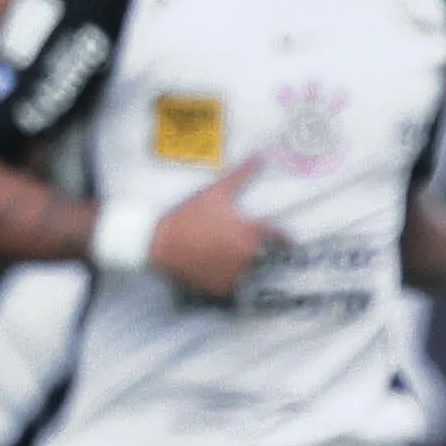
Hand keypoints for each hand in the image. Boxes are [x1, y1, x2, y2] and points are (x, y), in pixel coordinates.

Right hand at [151, 156, 282, 298]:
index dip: (284, 237)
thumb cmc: (189, 216)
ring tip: (229, 255)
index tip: (285, 239)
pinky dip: (231, 278)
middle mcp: (248, 256)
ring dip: (248, 265)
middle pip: (267, 256)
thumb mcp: (216, 192)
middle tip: (246, 244)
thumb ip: (242, 175)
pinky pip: (235, 285)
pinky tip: (219, 267)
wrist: (160, 244)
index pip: (281, 237)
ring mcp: (236, 275)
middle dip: (262, 250)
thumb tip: (262, 156)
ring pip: (252, 272)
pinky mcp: (222, 289)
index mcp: (251, 232)